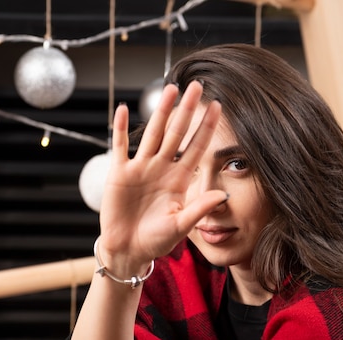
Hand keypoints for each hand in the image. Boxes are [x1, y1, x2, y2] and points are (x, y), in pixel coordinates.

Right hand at [98, 81, 225, 273]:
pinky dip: (120, 129)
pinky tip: (122, 109)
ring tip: (169, 89)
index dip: (206, 128)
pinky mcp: (119, 174)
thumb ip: (199, 209)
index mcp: (178, 179)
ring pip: (152, 134)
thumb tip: (224, 196)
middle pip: (176, 133)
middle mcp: (161, 168)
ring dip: (160, 112)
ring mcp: (140, 169)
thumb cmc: (155, 240)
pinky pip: (120, 147)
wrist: (128, 250)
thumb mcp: (180, 225)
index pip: (196, 148)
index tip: (218, 106)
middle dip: (186, 110)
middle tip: (196, 85)